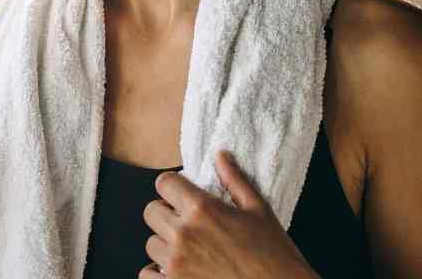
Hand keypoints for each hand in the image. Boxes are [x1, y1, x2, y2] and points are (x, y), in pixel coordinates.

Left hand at [141, 150, 318, 278]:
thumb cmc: (274, 255)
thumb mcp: (259, 211)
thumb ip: (235, 180)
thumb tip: (220, 155)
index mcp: (202, 209)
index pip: (164, 183)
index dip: (173, 186)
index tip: (181, 195)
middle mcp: (183, 234)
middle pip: (152, 212)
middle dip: (167, 214)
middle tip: (187, 224)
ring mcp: (175, 263)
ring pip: (151, 244)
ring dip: (165, 245)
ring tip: (188, 250)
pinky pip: (146, 275)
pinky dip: (157, 273)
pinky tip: (176, 271)